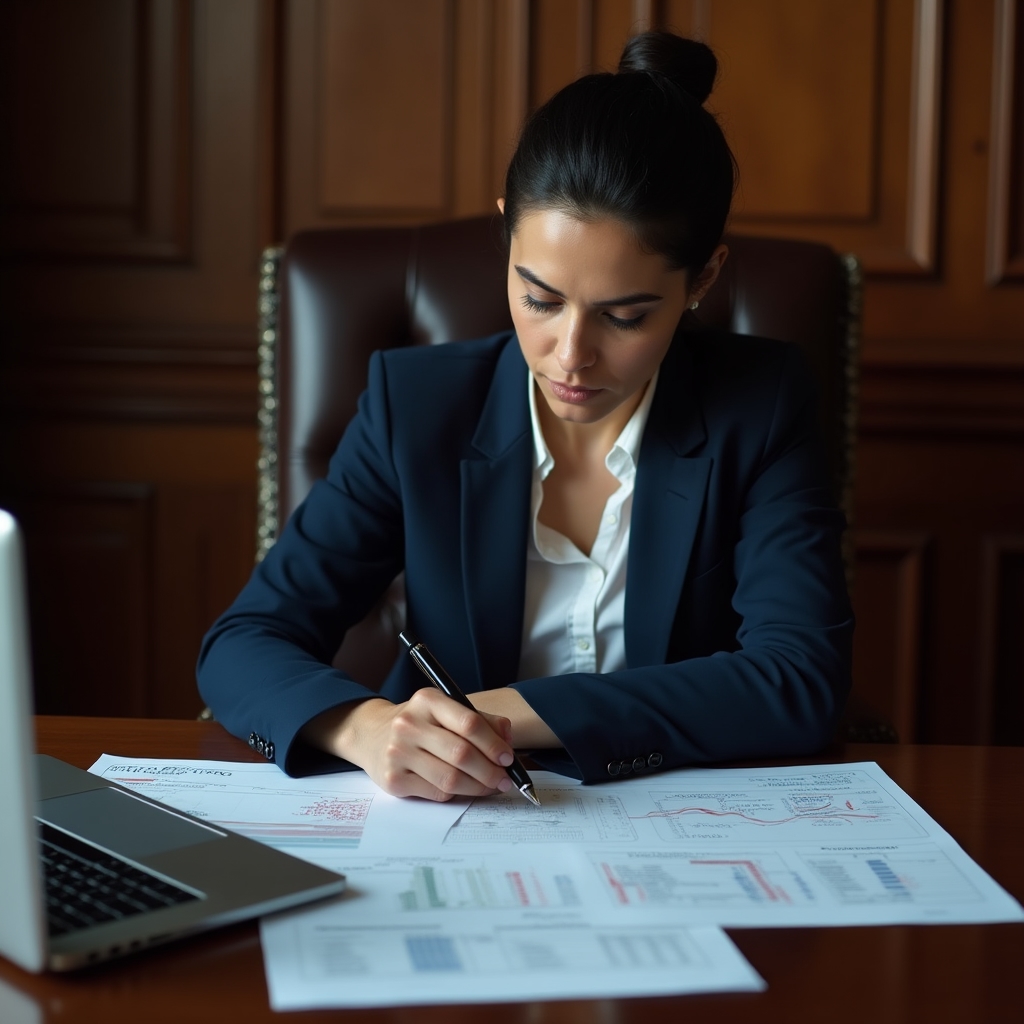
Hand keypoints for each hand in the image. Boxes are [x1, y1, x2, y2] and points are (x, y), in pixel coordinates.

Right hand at [303, 692, 515, 801]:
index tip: (508, 758)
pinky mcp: (393, 779)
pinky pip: (436, 792)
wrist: (372, 734)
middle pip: (461, 754)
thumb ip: (480, 719)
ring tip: (490, 786)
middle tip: (504, 779)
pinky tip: (462, 788)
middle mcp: (409, 724)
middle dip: (490, 771)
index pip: (469, 723)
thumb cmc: (419, 722)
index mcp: (427, 700)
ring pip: (450, 778)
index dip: (494, 744)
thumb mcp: (445, 710)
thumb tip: (507, 737)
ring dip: (478, 787)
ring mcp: (398, 753)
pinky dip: (456, 793)